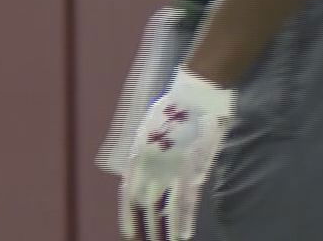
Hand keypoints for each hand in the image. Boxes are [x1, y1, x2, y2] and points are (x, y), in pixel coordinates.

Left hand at [120, 68, 235, 240]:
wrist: (195, 95)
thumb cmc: (174, 112)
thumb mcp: (151, 132)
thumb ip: (148, 153)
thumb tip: (145, 167)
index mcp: (138, 156)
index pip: (128, 194)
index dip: (128, 216)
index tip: (128, 234)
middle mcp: (148, 165)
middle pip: (141, 205)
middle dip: (142, 229)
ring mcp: (167, 168)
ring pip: (160, 208)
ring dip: (162, 232)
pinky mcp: (188, 168)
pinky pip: (183, 201)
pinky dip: (182, 220)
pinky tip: (181, 236)